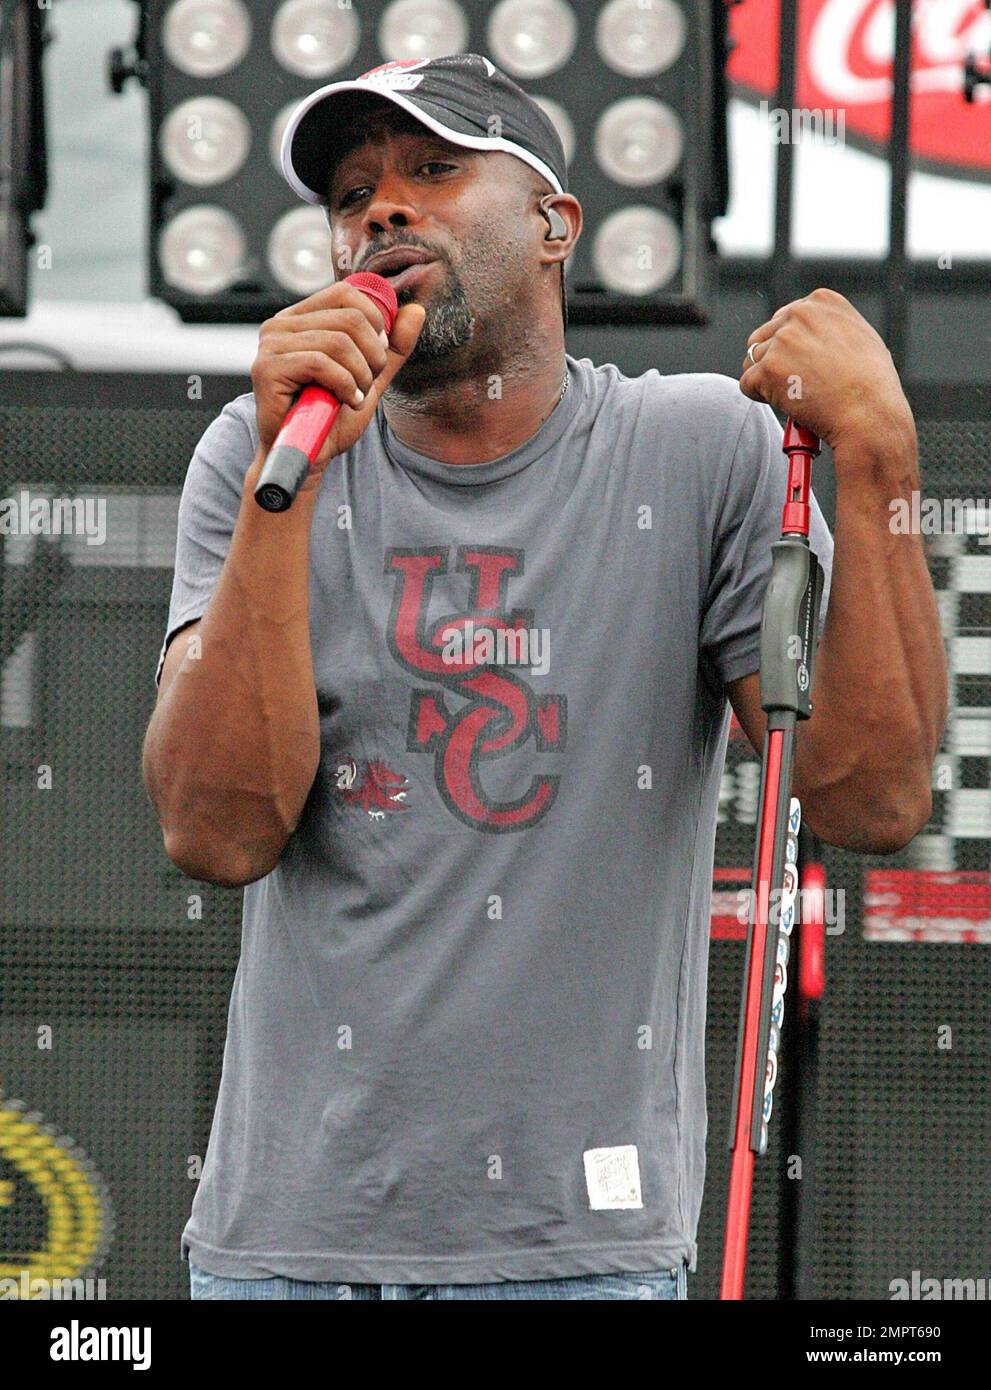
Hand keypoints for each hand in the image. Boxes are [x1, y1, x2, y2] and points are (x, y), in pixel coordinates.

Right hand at [252, 280, 425, 480]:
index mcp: (302, 318)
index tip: (377, 355)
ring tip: (355, 396)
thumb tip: (416, 311)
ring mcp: (271, 344)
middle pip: (349, 317)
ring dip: (359, 375)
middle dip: (372, 355)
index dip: (375, 322)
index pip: (346, 293)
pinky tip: (345, 402)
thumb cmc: (332, 417)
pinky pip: (321, 363)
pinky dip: (344, 385)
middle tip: (367, 383)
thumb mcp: (371, 376)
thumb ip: (393, 346)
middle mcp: (281, 325)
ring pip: (338, 342)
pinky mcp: (268, 368)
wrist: (309, 455)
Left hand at [740, 287, 914, 454]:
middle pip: (763, 337)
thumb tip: (808, 334)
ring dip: (766, 380)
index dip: (788, 346)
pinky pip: (747, 383)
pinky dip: (760, 397)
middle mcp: (800, 314)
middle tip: (796, 383)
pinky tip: (785, 403)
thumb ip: (828, 327)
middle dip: (773, 361)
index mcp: (821, 301)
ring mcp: (782, 340)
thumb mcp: (859, 336)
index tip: (802, 364)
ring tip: (795, 394)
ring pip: (753, 360)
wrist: (870, 413)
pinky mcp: (768, 368)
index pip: (783, 318)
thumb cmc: (871, 384)